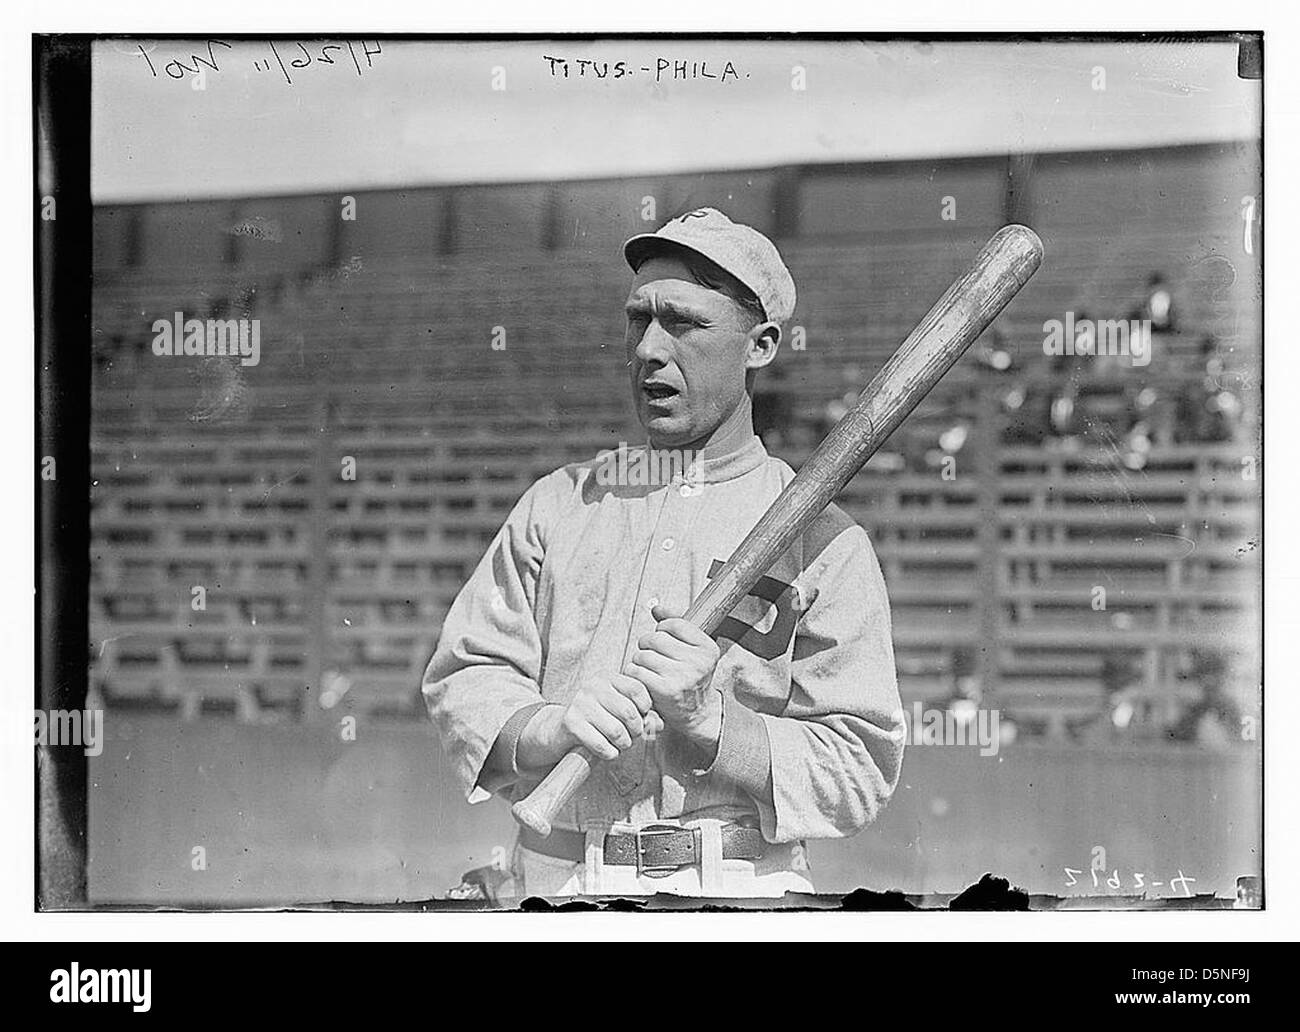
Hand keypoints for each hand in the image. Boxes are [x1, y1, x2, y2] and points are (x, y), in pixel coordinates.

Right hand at [518, 675, 662, 766]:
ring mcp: (580, 704)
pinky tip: (608, 751)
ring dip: (624, 745)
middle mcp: (593, 686)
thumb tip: (661, 725)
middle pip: (629, 712)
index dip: (646, 708)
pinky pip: (602, 745)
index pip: (638, 689)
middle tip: (632, 737)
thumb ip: (643, 715)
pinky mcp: (571, 724)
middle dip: (636, 731)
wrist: (559, 730)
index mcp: (607, 678)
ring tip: (620, 744)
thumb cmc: (598, 720)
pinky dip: (610, 754)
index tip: (642, 717)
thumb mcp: (619, 710)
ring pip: (617, 731)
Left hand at [627, 604, 722, 754]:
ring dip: (640, 661)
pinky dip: (635, 674)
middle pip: (654, 638)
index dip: (662, 629)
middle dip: (648, 646)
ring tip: (650, 670)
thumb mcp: (691, 648)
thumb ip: (675, 623)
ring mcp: (683, 676)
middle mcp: (698, 661)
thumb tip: (656, 607)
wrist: (696, 713)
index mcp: (707, 647)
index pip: (673, 624)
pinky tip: (645, 681)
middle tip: (654, 658)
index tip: (665, 642)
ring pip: (642, 655)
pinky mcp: (666, 690)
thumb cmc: (689, 675)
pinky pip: (637, 671)